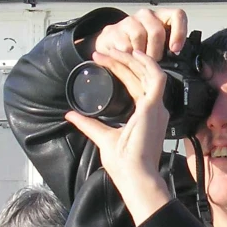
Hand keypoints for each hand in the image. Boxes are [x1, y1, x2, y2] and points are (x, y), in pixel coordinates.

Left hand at [65, 47, 170, 224]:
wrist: (135, 176)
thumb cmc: (125, 164)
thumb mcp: (103, 137)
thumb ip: (88, 124)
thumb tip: (70, 115)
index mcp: (148, 117)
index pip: (137, 86)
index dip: (122, 71)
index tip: (104, 61)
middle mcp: (155, 110)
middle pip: (142, 76)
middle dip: (124, 61)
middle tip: (104, 51)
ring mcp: (156, 108)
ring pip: (148, 72)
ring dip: (131, 59)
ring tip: (113, 49)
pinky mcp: (153, 107)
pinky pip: (155, 77)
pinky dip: (146, 63)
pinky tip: (133, 54)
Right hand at [95, 8, 187, 59]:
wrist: (111, 49)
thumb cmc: (139, 50)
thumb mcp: (160, 50)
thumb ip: (174, 52)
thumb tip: (195, 66)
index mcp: (161, 18)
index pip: (177, 15)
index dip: (179, 32)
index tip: (175, 50)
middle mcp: (146, 16)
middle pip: (157, 30)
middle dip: (156, 52)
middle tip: (153, 61)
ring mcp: (129, 21)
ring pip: (140, 36)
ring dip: (141, 54)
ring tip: (139, 60)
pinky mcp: (113, 31)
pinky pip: (125, 45)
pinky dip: (128, 56)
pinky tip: (128, 58)